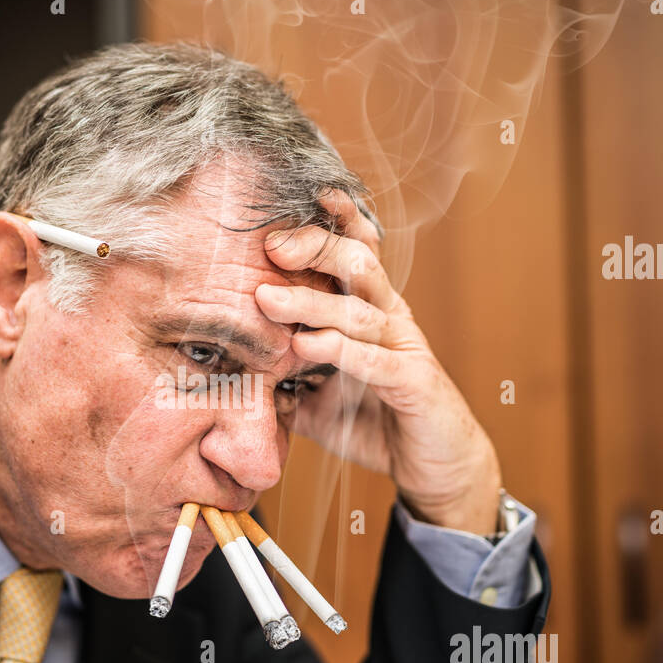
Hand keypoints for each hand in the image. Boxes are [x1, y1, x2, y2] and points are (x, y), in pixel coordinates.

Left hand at [255, 190, 501, 535]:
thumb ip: (282, 378)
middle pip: (358, 263)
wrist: (436, 466)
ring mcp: (406, 347)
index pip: (355, 249)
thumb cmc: (376, 422)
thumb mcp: (317, 397)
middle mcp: (392, 317)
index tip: (297, 196)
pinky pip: (376, 360)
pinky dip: (340, 351)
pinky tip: (307, 345)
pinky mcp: (415, 384)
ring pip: (360, 310)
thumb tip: (227, 370)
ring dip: (311, 302)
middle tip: (270, 245)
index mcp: (371, 308)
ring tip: (266, 298)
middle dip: (315, 246)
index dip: (333, 218)